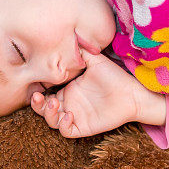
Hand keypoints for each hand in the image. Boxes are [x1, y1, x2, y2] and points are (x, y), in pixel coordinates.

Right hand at [30, 50, 161, 137]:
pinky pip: (66, 131)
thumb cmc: (115, 76)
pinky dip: (63, 125)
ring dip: (48, 114)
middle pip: (43, 109)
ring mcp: (76, 116)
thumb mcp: (95, 60)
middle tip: (38, 96)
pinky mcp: (84, 127)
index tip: (36, 84)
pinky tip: (70, 114)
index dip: (38, 90)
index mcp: (69, 89)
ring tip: (54, 104)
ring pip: (52, 121)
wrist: (133, 93)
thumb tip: (67, 37)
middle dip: (37, 104)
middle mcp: (70, 103)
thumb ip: (80, 51)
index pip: (46, 92)